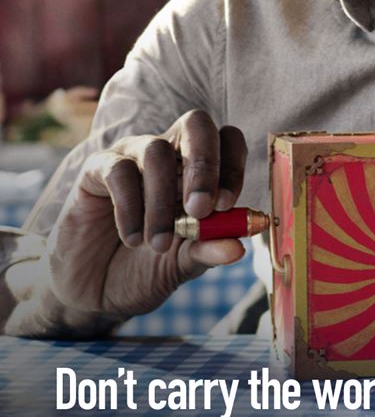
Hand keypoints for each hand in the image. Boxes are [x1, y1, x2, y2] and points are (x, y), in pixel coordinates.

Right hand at [46, 111, 247, 322]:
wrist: (95, 292)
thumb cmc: (145, 269)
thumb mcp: (183, 265)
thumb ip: (208, 250)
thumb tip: (238, 246)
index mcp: (198, 171)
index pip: (227, 141)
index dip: (233, 165)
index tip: (228, 205)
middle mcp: (168, 154)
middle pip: (196, 124)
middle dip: (204, 165)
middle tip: (200, 209)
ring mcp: (131, 157)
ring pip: (155, 151)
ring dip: (162, 203)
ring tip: (159, 244)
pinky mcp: (96, 169)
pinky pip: (118, 171)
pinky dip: (129, 208)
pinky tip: (132, 239)